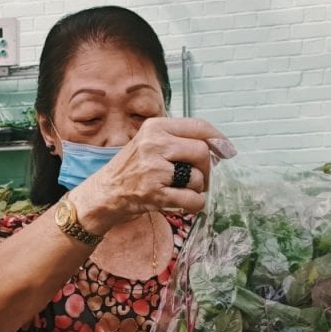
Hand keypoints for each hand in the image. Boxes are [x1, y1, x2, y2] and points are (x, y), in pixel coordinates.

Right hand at [71, 118, 233, 230]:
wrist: (104, 193)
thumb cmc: (131, 168)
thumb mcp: (150, 142)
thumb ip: (179, 140)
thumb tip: (220, 145)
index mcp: (155, 127)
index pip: (199, 127)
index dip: (218, 139)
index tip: (226, 149)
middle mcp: (153, 144)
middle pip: (202, 152)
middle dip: (207, 169)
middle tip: (198, 178)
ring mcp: (153, 169)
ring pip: (197, 177)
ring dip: (196, 188)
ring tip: (182, 190)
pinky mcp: (153, 193)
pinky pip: (192, 199)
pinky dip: (195, 205)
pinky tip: (186, 203)